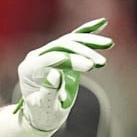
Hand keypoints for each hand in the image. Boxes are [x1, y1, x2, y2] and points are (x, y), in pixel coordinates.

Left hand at [0, 18, 111, 136]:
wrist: (42, 113)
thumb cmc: (42, 113)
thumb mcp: (44, 106)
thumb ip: (48, 91)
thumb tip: (55, 74)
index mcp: (28, 70)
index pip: (50, 59)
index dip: (71, 61)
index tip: (89, 66)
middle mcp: (36, 57)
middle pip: (61, 47)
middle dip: (83, 52)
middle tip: (101, 63)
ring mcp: (47, 53)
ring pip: (69, 41)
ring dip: (89, 41)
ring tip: (108, 44)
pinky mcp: (59, 52)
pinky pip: (74, 39)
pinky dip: (87, 32)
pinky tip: (102, 23)